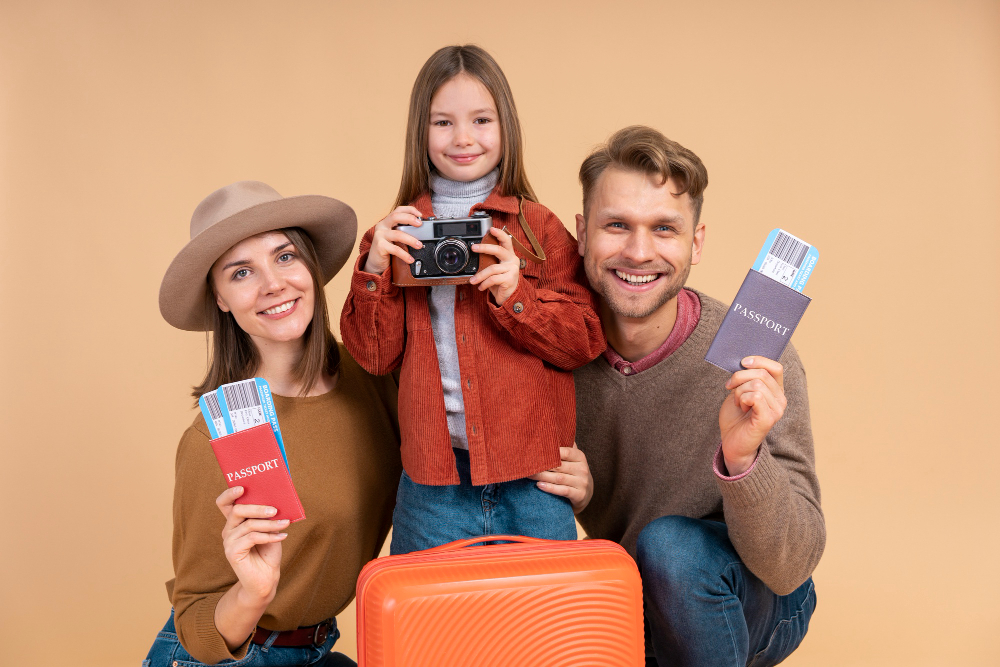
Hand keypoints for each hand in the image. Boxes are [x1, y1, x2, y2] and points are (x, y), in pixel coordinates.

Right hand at [216, 486, 287, 603]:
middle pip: (237, 510)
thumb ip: (268, 516)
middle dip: (258, 508)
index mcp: (235, 522)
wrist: (266, 578)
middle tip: (275, 510)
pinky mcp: (232, 553)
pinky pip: (252, 538)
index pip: (224, 503)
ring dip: (269, 523)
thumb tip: (276, 500)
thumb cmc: (268, 552)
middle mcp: (228, 530)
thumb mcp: (270, 529)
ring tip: (285, 524)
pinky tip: (282, 536)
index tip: (242, 487)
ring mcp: (228, 542)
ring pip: (248, 525)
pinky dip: (269, 536)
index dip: (229, 494)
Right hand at [362, 206, 424, 274]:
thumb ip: (402, 231)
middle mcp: (382, 226)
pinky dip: (405, 255)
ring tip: (419, 245)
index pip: (398, 210)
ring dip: (411, 240)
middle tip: (420, 225)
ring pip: (398, 234)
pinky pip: (395, 249)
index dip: (409, 210)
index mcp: (386, 222)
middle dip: (409, 218)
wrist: (375, 262)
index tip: (420, 215)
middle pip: (396, 217)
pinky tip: (410, 259)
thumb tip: (420, 230)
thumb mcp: (394, 237)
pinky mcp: (380, 246)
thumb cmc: (387, 248)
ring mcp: (380, 235)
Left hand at [470, 227, 519, 305]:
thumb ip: (490, 260)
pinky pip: (493, 279)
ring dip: (480, 275)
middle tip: (474, 248)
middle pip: (499, 250)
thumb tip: (476, 252)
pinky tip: (481, 287)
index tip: (491, 229)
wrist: (509, 297)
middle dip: (485, 248)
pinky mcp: (510, 279)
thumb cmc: (500, 281)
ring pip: (492, 268)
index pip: (507, 241)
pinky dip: (484, 283)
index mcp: (509, 255)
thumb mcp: (495, 268)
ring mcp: (512, 270)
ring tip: (473, 281)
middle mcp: (513, 260)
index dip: (499, 234)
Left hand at [529, 443, 593, 513]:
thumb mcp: (572, 458)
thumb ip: (564, 446)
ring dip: (542, 477)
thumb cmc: (573, 471)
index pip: (566, 452)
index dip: (551, 452)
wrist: (586, 492)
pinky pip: (563, 490)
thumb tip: (547, 432)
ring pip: (559, 478)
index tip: (536, 451)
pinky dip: (550, 488)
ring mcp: (582, 482)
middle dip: (542, 466)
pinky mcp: (580, 495)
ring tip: (529, 475)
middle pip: (559, 466)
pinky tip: (540, 485)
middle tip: (527, 464)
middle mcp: (583, 469)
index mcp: (580, 457)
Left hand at [719, 356, 786, 475]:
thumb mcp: (739, 391)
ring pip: (757, 384)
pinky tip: (741, 408)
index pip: (775, 367)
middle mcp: (780, 400)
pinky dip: (742, 399)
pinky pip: (755, 396)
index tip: (742, 362)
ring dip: (740, 391)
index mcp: (775, 391)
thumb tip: (744, 362)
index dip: (759, 360)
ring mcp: (777, 410)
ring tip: (738, 402)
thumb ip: (746, 378)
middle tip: (730, 387)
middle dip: (740, 377)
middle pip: (762, 373)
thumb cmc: (735, 417)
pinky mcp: (768, 419)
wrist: (731, 442)